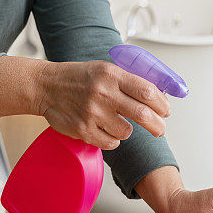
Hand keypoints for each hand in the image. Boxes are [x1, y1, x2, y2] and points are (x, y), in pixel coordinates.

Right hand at [36, 60, 170, 149]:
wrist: (47, 86)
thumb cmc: (79, 78)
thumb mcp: (105, 69)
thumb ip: (129, 81)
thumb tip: (157, 97)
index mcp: (111, 74)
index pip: (147, 91)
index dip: (162, 104)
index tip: (166, 110)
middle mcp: (103, 93)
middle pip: (143, 114)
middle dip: (157, 125)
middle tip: (160, 129)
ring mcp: (92, 113)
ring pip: (126, 131)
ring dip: (127, 130)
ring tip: (118, 122)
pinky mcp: (83, 130)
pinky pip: (111, 143)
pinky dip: (112, 139)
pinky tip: (106, 129)